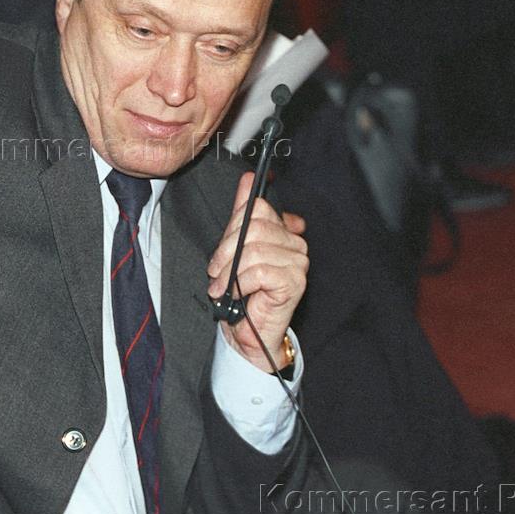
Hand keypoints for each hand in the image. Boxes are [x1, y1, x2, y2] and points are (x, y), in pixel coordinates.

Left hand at [207, 172, 307, 370]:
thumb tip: (247, 179)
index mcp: (282, 230)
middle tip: (216, 272)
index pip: (258, 208)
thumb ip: (242, 214)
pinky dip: (241, 284)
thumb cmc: (242, 295)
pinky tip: (239, 295)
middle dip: (226, 251)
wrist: (248, 334)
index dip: (234, 227)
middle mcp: (295, 243)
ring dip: (230, 272)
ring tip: (223, 287)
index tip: (223, 251)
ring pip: (254, 249)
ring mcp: (298, 262)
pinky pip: (259, 270)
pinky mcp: (296, 281)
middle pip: (254, 226)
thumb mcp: (235, 249)